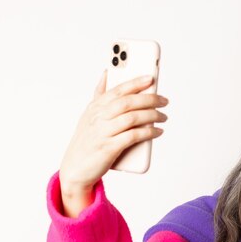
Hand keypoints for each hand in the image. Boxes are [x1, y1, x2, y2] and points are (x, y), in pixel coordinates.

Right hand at [59, 70, 168, 193]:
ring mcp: (103, 132)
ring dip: (152, 116)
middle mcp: (98, 117)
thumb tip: (107, 72)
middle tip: (164, 101)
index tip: (151, 78)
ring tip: (163, 117)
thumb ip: (100, 95)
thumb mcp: (89, 115)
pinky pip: (133, 136)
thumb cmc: (87, 140)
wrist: (75, 169)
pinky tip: (158, 132)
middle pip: (128, 102)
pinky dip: (148, 133)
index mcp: (95, 107)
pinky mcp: (109, 148)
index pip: (117, 90)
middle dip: (149, 99)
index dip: (135, 83)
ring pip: (132, 118)